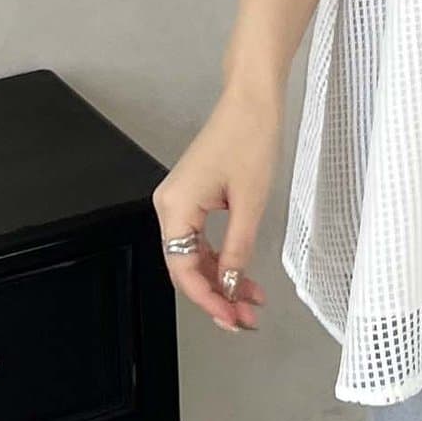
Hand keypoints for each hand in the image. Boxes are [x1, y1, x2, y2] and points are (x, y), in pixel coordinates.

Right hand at [151, 83, 279, 331]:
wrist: (252, 100)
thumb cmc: (250, 140)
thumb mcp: (251, 202)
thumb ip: (237, 248)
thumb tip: (229, 286)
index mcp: (175, 208)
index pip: (183, 270)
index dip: (208, 300)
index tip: (234, 320)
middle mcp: (169, 207)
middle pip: (186, 267)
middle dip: (217, 296)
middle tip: (247, 320)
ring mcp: (180, 202)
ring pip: (195, 256)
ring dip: (222, 280)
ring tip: (251, 303)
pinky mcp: (194, 197)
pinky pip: (201, 239)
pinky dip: (222, 258)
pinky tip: (243, 276)